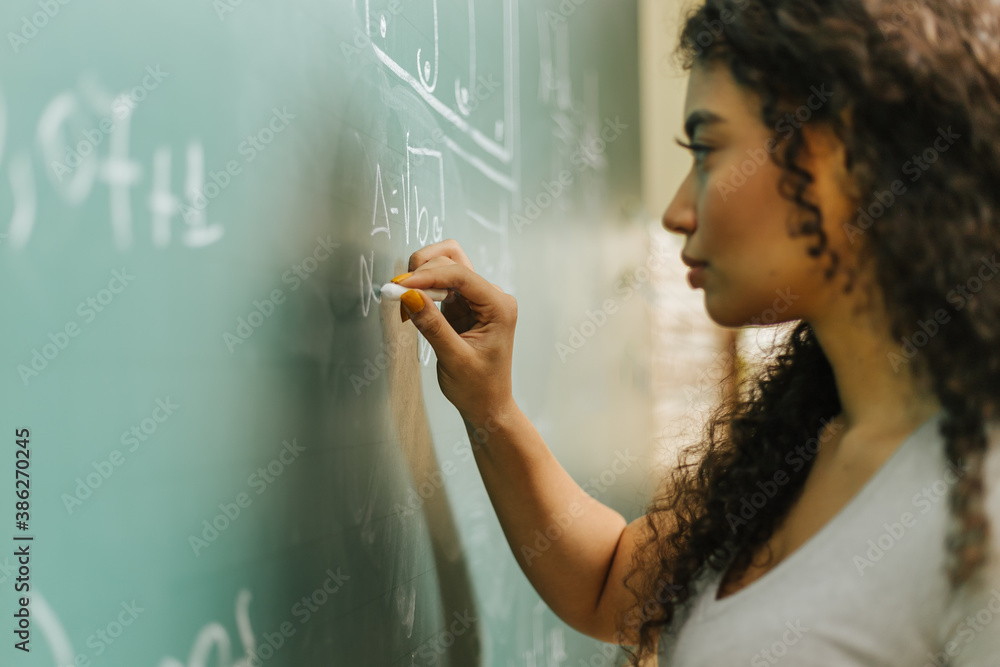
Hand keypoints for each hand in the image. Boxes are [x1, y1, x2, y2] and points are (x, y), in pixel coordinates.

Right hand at [394, 239, 516, 424]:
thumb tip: (409, 295)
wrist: (486, 405)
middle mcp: (491, 296)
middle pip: (453, 261)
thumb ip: (432, 326)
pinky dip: (422, 288)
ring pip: (446, 266)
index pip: (461, 275)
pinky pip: (440, 285)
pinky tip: (411, 305)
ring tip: (404, 296)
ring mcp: (476, 299)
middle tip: (398, 292)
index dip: (428, 275)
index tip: (400, 285)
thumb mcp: (454, 359)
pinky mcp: (462, 305)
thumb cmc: (478, 388)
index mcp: (499, 306)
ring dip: (422, 275)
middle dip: (423, 271)